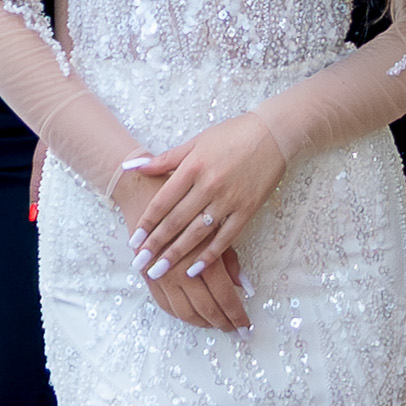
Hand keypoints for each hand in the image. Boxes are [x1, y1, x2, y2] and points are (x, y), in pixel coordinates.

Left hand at [110, 148, 249, 332]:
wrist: (273, 134)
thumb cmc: (232, 135)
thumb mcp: (196, 142)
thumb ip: (164, 159)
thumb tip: (132, 166)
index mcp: (193, 167)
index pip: (162, 202)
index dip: (146, 223)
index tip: (133, 241)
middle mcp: (209, 185)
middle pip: (176, 221)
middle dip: (155, 245)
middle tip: (139, 264)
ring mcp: (229, 200)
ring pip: (197, 233)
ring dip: (176, 254)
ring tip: (159, 271)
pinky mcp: (247, 210)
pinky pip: (225, 238)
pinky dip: (209, 255)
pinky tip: (194, 269)